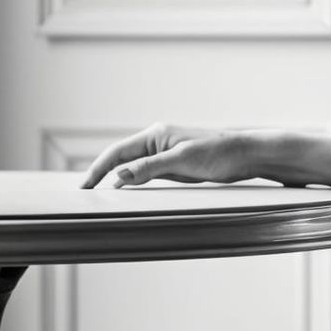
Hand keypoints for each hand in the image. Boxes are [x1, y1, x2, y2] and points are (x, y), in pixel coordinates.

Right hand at [80, 123, 292, 189]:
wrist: (246, 155)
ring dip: (117, 179)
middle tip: (84, 192)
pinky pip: (148, 175)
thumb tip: (120, 176)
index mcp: (155, 135)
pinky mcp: (176, 165)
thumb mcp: (183, 161)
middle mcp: (157, 142)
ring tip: (98, 195)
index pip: (117, 152)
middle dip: (101, 174)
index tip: (84, 186)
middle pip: (121, 159)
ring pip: (133, 168)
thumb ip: (150, 167)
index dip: (98, 169)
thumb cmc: (219, 154)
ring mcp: (166, 154)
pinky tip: (128, 192)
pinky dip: (135, 183)